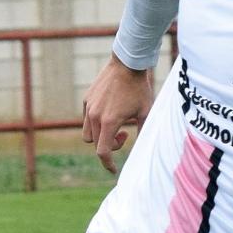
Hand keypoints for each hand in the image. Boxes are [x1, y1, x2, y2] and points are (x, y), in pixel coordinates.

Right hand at [82, 56, 152, 173]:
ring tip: (116, 125)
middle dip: (108, 146)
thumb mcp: (146, 113)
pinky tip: (111, 112)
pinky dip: (96, 122)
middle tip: (125, 134)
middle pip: (95, 143)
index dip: (108, 163)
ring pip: (87, 132)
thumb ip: (142, 133)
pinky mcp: (87, 99)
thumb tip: (143, 151)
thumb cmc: (140, 88)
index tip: (113, 169)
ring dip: (100, 135)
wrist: (127, 63)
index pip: (102, 151)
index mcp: (109, 121)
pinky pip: (87, 118)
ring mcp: (89, 106)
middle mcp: (94, 115)